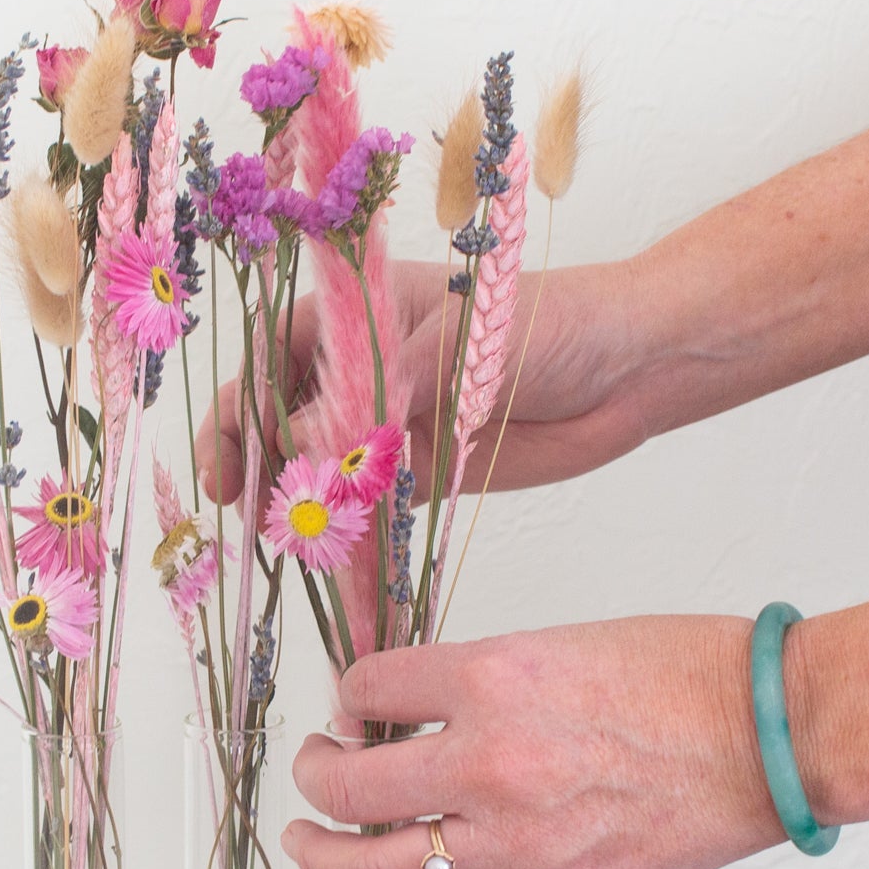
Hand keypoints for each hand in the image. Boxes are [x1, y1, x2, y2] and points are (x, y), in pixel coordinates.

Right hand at [193, 257, 657, 507]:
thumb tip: (298, 449)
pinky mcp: (416, 473)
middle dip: (249, 455)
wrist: (628, 366)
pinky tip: (322, 553)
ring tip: (277, 536)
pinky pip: (359, 505)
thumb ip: (373, 398)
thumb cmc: (543, 322)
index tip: (243, 449)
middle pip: (274, 412)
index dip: (243, 401)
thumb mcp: (447, 348)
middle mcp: (359, 369)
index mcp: (355, 314)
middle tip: (239, 502)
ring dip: (288, 499)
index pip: (269, 355)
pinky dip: (338, 529)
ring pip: (309, 463)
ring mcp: (384, 424)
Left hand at [283, 617, 792, 868]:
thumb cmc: (684, 672)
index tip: (362, 702)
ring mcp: (516, 839)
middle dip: (316, 771)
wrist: (773, 729)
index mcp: (490, 677)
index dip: (351, 695)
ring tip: (304, 838)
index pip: (368, 688)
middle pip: (348, 783)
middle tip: (320, 760)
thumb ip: (476, 677)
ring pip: (376, 868)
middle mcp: (488, 761)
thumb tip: (415, 705)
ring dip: (320, 856)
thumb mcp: (556, 641)